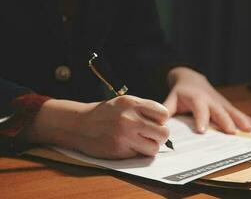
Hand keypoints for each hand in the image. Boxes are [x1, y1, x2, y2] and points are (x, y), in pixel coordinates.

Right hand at [25, 95, 168, 158]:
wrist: (79, 125)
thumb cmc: (105, 113)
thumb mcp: (124, 102)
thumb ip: (144, 109)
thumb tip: (164, 122)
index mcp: (132, 103)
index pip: (164, 114)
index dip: (161, 120)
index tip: (154, 122)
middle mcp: (130, 119)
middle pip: (163, 133)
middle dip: (160, 135)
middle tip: (151, 135)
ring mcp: (125, 136)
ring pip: (154, 148)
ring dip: (150, 147)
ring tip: (141, 142)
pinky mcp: (120, 151)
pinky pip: (140, 155)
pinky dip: (138, 153)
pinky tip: (129, 146)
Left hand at [164, 67, 250, 133]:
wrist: (190, 77)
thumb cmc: (180, 92)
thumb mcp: (172, 99)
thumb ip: (167, 109)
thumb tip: (159, 122)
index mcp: (196, 98)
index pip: (199, 110)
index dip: (201, 119)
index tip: (202, 131)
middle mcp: (210, 99)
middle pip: (219, 111)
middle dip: (225, 121)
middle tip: (231, 132)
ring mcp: (219, 101)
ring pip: (231, 110)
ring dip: (240, 119)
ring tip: (249, 129)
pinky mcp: (225, 103)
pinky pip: (235, 110)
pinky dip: (244, 117)